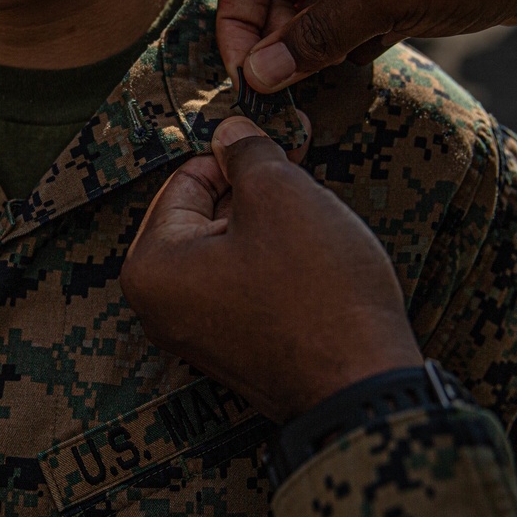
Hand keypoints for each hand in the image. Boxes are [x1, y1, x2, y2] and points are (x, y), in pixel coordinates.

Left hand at [121, 116, 421, 421]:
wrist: (364, 385)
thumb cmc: (316, 290)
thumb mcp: (280, 195)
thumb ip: (246, 153)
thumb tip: (229, 131)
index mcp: (152, 267)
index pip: (183, 182)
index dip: (233, 155)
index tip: (273, 141)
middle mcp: (160, 307)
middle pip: (201, 217)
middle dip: (250, 190)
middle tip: (296, 168)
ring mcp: (194, 334)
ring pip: (226, 249)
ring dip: (265, 224)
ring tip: (311, 214)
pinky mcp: (232, 349)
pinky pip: (241, 284)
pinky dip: (271, 261)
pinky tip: (311, 254)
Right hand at [217, 0, 516, 91]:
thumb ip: (315, 35)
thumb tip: (257, 76)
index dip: (237, 21)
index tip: (244, 71)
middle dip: (271, 42)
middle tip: (273, 91)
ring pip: (304, 13)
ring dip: (302, 52)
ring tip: (305, 89)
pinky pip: (337, 24)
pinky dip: (333, 52)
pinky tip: (340, 73)